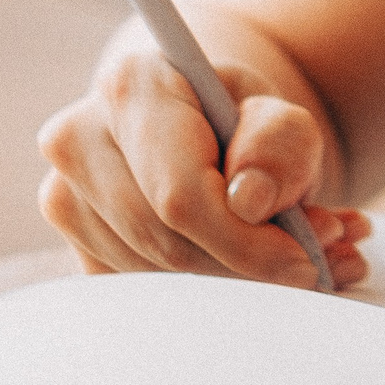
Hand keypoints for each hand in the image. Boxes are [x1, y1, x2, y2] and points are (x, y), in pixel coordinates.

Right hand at [37, 50, 371, 287]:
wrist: (199, 125)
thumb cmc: (242, 120)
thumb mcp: (282, 116)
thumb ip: (280, 144)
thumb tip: (249, 202)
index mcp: (129, 87)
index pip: (181, 194)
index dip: (247, 241)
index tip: (306, 259)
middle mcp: (78, 139)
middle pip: (166, 243)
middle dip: (249, 266)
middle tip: (319, 259)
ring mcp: (65, 197)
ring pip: (154, 278)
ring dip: (235, 285)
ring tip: (298, 257)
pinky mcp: (75, 245)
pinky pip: (141, 296)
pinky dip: (206, 297)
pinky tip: (252, 270)